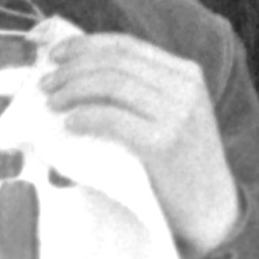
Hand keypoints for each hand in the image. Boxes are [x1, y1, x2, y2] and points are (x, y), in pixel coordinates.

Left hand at [37, 30, 245, 254]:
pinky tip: (70, 123)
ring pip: (112, 85)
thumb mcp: (172, 117)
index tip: (56, 54)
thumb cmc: (180, 168)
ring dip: (74, 90)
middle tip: (46, 83)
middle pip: (116, 62)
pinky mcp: (164, 144)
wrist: (211, 214)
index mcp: (186, 73)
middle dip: (73, 67)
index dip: (86, 45)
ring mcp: (177, 114)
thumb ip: (142, 94)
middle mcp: (185, 86)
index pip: (127, 45)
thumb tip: (79, 77)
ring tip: (53, 102)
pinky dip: (86, 116)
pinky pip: (114, 119)